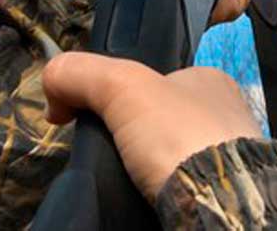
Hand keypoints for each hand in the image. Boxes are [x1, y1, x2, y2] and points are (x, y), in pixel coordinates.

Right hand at [42, 52, 261, 201]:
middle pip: (157, 121)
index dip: (120, 92)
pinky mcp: (216, 195)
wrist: (220, 203)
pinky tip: (137, 196)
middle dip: (129, 136)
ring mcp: (223, 159)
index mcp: (210, 82)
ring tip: (119, 178)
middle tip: (107, 152)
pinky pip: (175, 188)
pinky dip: (152, 193)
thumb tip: (53, 83)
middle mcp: (222, 117)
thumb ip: (82, 72)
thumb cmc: (181, 134)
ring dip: (139, 169)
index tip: (96, 114)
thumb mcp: (123, 86)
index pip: (155, 79)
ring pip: (165, 158)